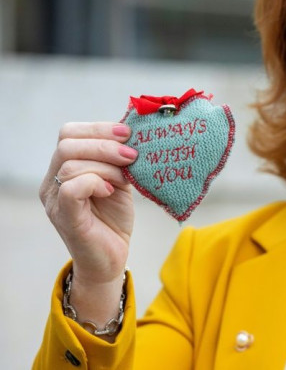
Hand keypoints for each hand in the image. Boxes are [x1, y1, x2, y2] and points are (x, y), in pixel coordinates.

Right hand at [40, 122, 136, 286]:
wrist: (111, 258)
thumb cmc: (114, 219)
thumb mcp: (120, 180)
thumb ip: (119, 158)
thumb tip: (134, 132)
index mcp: (62, 168)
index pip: (68, 133)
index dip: (99, 128)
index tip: (127, 133)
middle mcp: (52, 182)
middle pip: (67, 143)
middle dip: (105, 144)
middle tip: (132, 155)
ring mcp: (54, 200)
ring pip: (71, 163)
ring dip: (106, 165)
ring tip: (125, 178)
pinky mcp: (65, 217)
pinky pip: (71, 187)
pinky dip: (95, 182)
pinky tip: (111, 190)